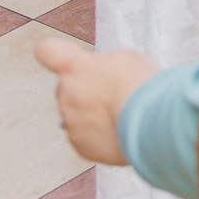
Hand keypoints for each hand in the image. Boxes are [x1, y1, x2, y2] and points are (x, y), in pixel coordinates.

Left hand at [34, 37, 156, 166]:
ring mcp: (71, 123)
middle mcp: (66, 95)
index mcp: (74, 67)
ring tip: (120, 112)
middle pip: (66, 88)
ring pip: (76, 114)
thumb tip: (100, 70)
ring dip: (93, 113)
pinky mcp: (81, 146)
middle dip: (85, 89)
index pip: (47, 51)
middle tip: (111, 91)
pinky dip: (99, 135)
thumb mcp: (125, 58)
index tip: (65, 57)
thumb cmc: (141, 89)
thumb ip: (102, 63)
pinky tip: (119, 128)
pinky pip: (85, 137)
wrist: (151, 124)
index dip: (56, 54)